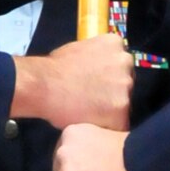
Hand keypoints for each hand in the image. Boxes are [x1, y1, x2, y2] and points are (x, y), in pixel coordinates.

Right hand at [12, 34, 131, 130]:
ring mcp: (125, 85)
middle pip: (126, 81)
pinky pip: (120, 123)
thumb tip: (100, 68)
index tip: (98, 85)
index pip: (122, 63)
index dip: (110, 77)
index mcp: (114, 44)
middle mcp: (125, 61)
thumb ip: (97, 57)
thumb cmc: (53, 69)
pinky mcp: (121, 108)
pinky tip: (92, 123)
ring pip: (124, 103)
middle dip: (113, 92)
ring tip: (89, 113)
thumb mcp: (80, 49)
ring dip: (111, 110)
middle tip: (93, 100)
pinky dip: (108, 127)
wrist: (42, 86)